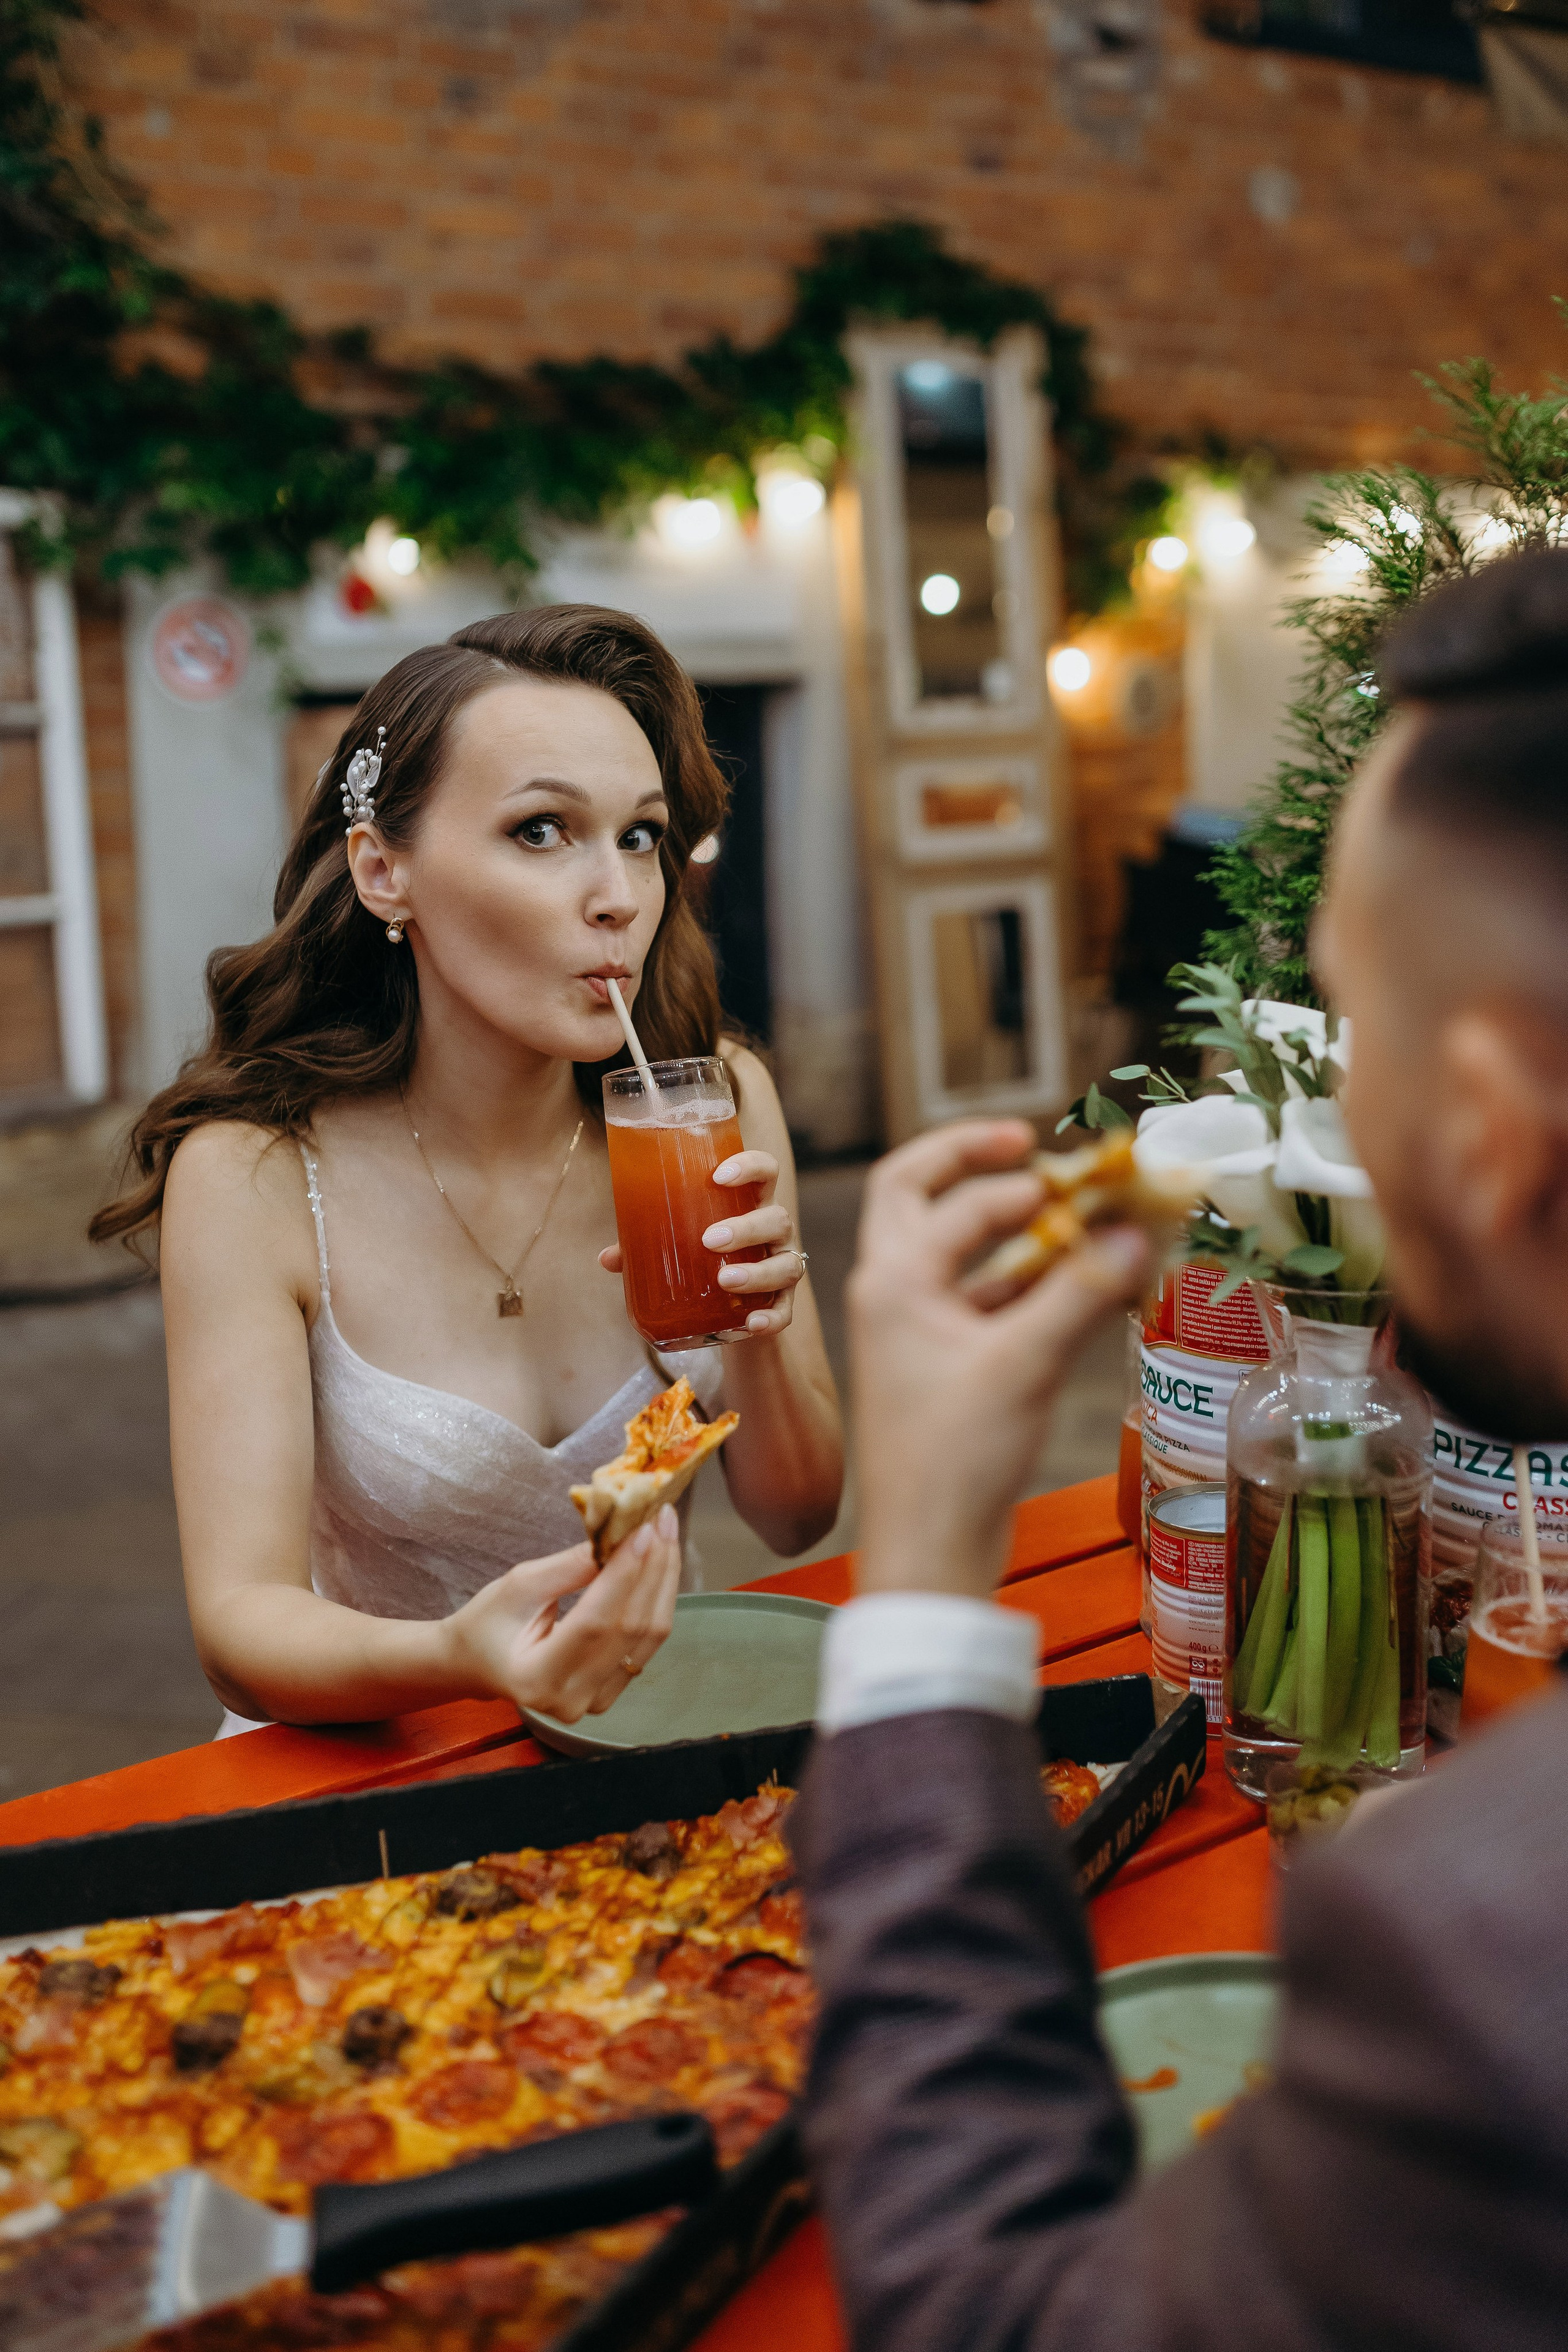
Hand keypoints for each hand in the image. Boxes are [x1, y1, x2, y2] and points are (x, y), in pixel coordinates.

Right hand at [445, 1507, 680, 1721]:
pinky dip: (657, 1598)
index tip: (644, 1527)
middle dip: (653, 1567)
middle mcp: (572, 1699)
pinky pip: (647, 1642)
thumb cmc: (489, 1622)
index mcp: (536, 1677)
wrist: (478, 1662)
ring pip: (648, 1635)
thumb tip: (621, 1535)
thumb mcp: (519, 1586)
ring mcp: (596, 1701)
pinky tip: (660, 1563)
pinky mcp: (612, 1692)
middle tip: (662, 1517)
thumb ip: (571, 1567)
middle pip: (630, 1628)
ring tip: (666, 1532)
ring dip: (663, 1579)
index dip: (625, 1572)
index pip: (595, 1621)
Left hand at [598, 1148, 806, 1337]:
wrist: (731, 1306)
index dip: (750, 1166)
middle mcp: (773, 1233)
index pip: (765, 1171)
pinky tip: (752, 1323)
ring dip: (758, 1272)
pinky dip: (772, 1318)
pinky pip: (786, 1312)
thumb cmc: (703, 1256)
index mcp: (750, 1204)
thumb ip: (645, 1245)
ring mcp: (782, 1266)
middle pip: (777, 1218)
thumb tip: (607, 1257)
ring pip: (787, 1264)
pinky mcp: (782, 1304)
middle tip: (709, 1239)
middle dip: (746, 1227)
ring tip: (725, 1280)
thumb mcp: (677, 1245)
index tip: (718, 1176)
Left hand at [850, 1121, 1150, 1599]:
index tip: (1081, 1173)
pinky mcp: (943, 1367)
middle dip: (971, 1166)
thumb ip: (1082, 1292)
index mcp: (891, 1281)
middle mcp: (892, 1295)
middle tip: (1030, 1146)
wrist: (928, 1551)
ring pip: (959, 1255)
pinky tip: (1082, 1285)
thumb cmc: (955, 1460)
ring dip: (1015, 1233)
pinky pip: (983, 1304)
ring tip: (1081, 1219)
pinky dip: (1028, 1286)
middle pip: (916, 1197)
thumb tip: (1138, 1233)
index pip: (954, 1199)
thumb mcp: (1024, 1365)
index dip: (1020, 1179)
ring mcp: (914, 1331)